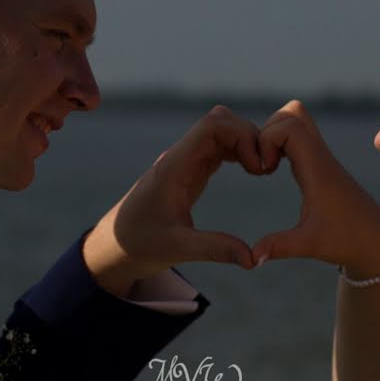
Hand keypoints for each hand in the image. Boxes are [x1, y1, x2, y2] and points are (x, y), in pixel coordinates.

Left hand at [83, 106, 264, 296]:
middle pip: (220, 121)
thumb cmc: (139, 244)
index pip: (212, 125)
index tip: (259, 167)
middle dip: (248, 136)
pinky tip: (251, 172)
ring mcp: (185, 161)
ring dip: (245, 143)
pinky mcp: (190, 171)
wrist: (113, 246)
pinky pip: (218, 147)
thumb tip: (252, 259)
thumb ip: (215, 250)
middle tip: (265, 169)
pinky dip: (238, 152)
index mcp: (175, 166)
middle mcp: (180, 156)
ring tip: (262, 171)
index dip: (242, 135)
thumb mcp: (178, 249)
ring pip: (221, 131)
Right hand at [252, 101, 379, 276]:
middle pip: (292, 112)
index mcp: (318, 169)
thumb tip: (251, 259)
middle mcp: (320, 156)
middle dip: (266, 131)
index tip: (263, 170)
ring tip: (266, 166)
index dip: (267, 139)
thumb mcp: (309, 245)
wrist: (376, 242)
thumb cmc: (346, 241)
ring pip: (295, 119)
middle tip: (262, 164)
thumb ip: (279, 246)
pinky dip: (279, 143)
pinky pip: (297, 135)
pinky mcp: (319, 163)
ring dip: (272, 135)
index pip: (290, 126)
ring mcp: (321, 157)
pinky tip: (274, 169)